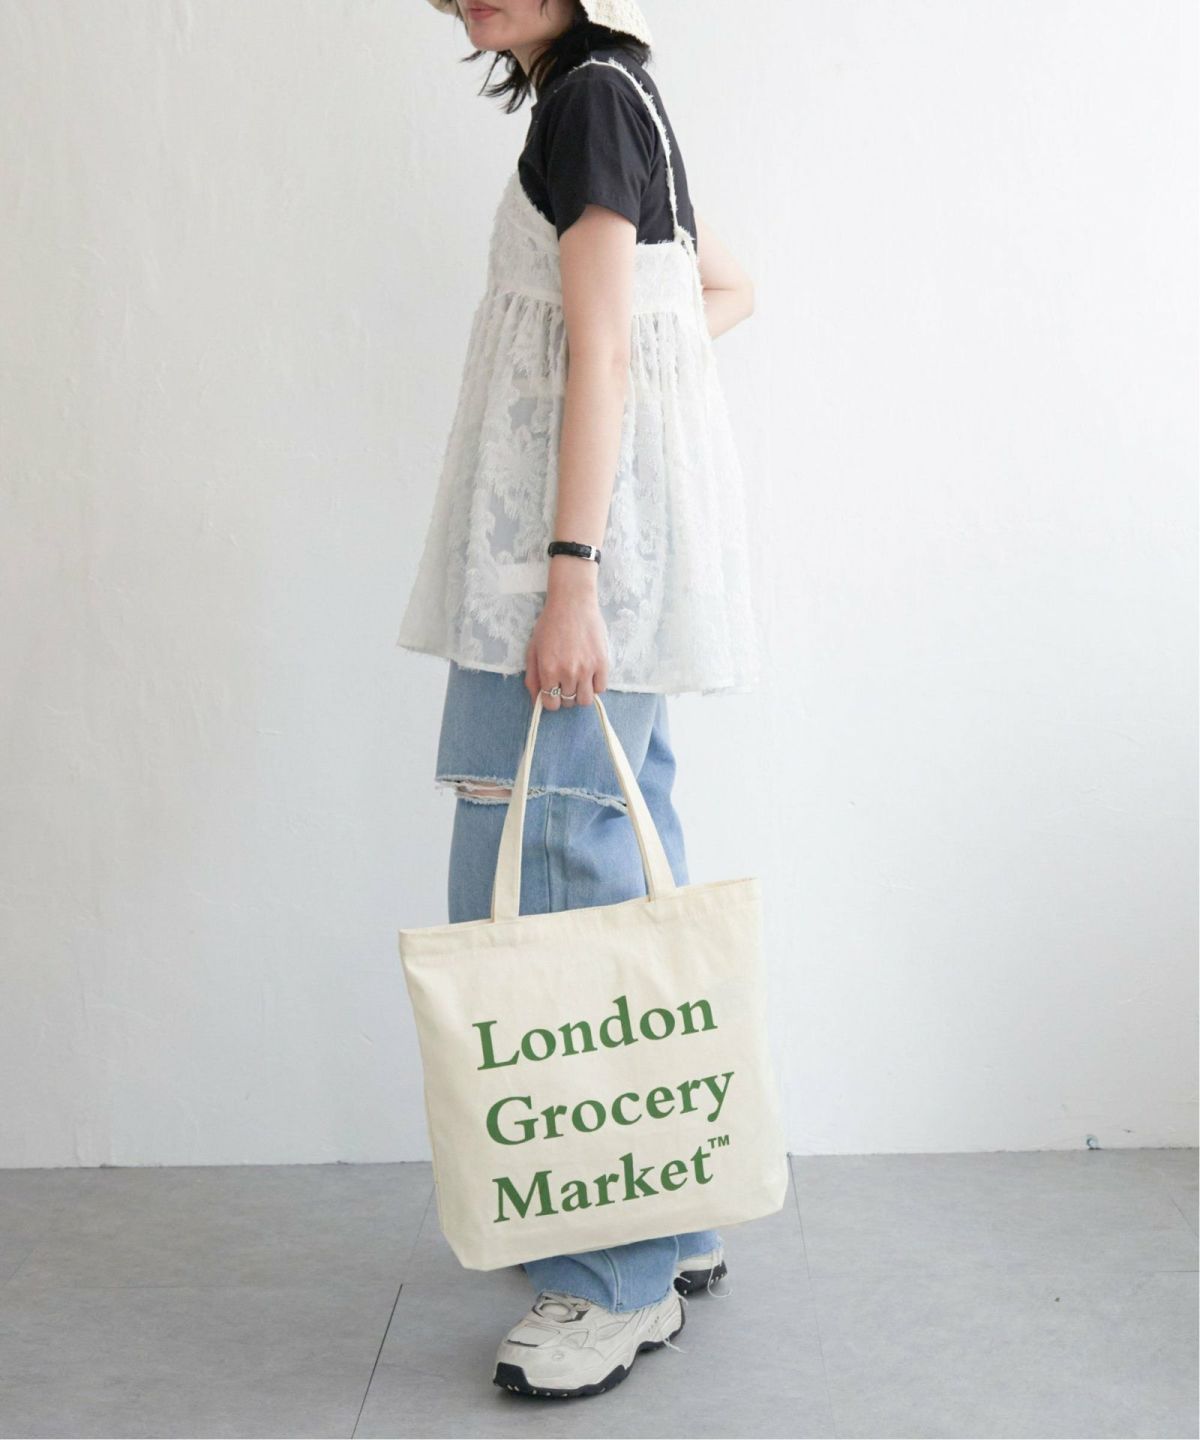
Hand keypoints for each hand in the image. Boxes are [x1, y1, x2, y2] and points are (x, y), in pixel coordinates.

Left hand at [524, 561, 608, 708]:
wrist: (572, 603)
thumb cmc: (550, 624)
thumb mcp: (533, 649)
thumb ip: (532, 677)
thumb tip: (537, 700)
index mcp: (548, 670)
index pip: (551, 704)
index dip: (551, 701)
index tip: (554, 692)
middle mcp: (568, 672)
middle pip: (568, 703)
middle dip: (565, 696)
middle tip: (566, 681)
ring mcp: (587, 669)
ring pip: (585, 700)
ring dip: (580, 694)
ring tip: (579, 681)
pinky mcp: (602, 663)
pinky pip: (601, 688)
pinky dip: (595, 686)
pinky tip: (590, 674)